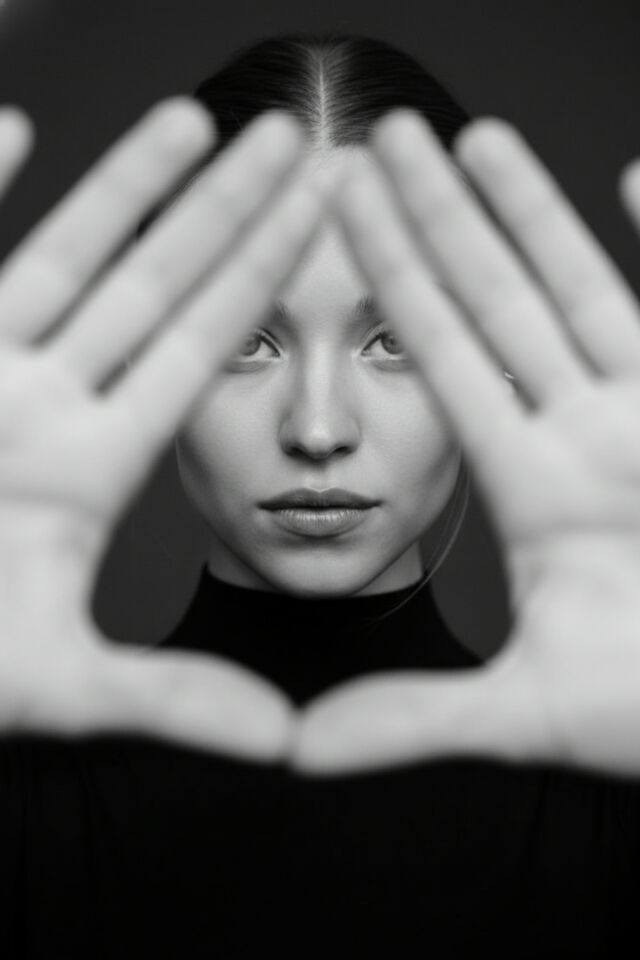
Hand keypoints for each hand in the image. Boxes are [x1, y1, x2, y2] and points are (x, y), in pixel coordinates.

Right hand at [0, 101, 324, 761]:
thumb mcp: (60, 685)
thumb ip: (172, 700)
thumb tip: (287, 744)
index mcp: (93, 464)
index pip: (202, 348)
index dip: (265, 280)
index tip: (326, 219)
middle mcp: (44, 405)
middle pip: (154, 286)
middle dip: (223, 213)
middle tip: (296, 139)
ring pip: (64, 256)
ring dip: (125, 188)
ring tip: (196, 119)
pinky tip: (14, 121)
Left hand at [292, 110, 639, 777]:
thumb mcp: (528, 713)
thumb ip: (415, 722)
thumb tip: (297, 753)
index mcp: (530, 486)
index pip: (442, 360)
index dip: (389, 285)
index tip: (337, 216)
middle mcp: (584, 436)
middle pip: (495, 307)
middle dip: (440, 222)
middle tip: (379, 139)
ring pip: (580, 290)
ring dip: (530, 215)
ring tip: (475, 136)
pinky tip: (634, 173)